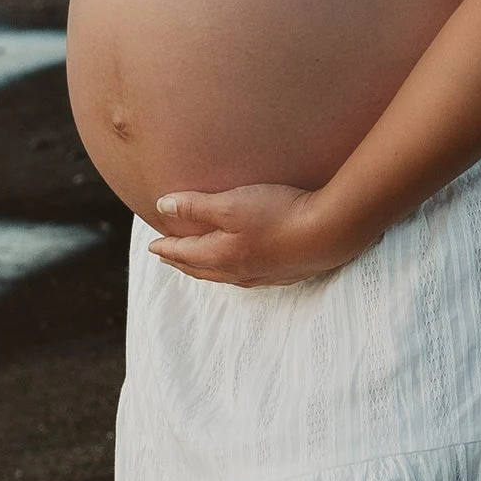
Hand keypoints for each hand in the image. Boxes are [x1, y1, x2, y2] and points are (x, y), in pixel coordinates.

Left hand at [147, 182, 365, 287]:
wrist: (329, 233)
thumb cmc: (278, 214)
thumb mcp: (231, 204)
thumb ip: (195, 206)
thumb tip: (161, 207)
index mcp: (219, 256)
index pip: (183, 253)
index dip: (166, 247)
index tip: (152, 246)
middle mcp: (237, 272)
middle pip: (200, 268)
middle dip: (181, 261)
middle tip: (167, 257)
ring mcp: (261, 276)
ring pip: (222, 275)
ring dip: (204, 269)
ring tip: (196, 263)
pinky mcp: (282, 273)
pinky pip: (244, 277)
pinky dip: (229, 271)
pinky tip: (238, 266)